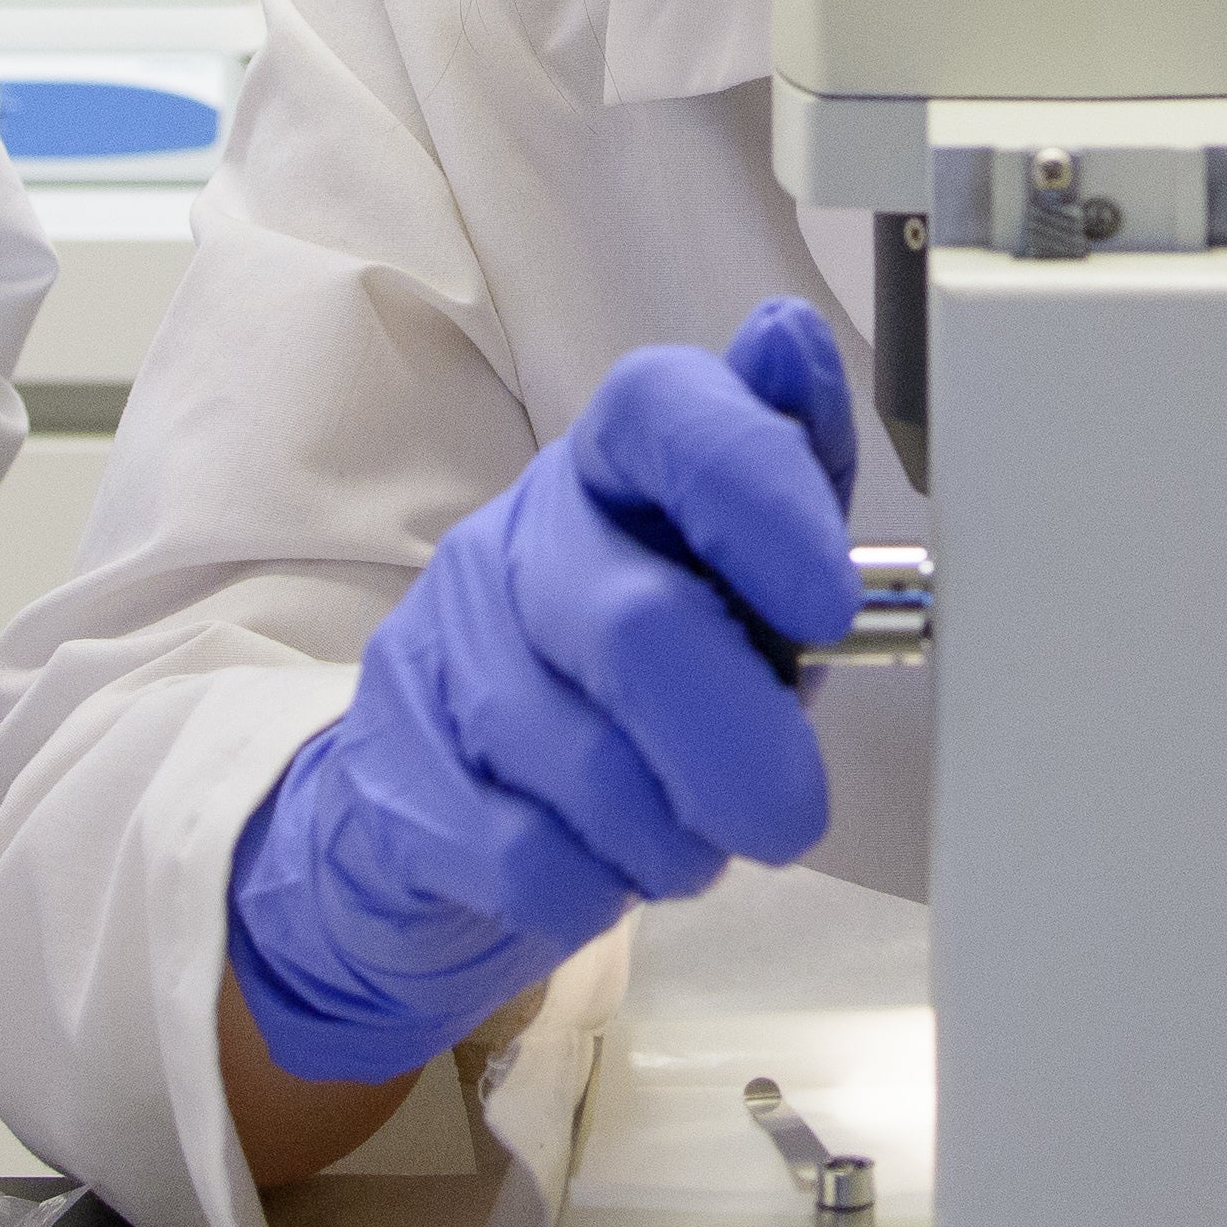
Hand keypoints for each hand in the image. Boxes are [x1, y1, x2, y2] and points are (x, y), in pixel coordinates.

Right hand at [220, 301, 864, 1086]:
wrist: (462, 786)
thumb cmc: (647, 665)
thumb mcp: (741, 567)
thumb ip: (787, 472)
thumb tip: (789, 341)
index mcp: (617, 462)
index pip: (669, 416)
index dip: (757, 494)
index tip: (831, 603)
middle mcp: (521, 532)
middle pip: (629, 624)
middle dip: (736, 744)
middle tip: (790, 813)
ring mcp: (441, 647)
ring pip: (573, 757)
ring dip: (670, 831)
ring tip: (697, 839)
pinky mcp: (395, 765)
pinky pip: (513, 850)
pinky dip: (591, 885)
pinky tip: (609, 868)